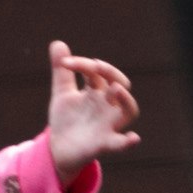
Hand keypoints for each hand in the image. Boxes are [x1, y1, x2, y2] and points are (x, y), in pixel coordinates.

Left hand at [43, 40, 140, 178]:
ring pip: (129, 110)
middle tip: (94, 65)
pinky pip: (121, 143)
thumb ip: (62, 71)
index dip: (83, 64)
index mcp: (97, 91)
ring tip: (116, 89)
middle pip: (120, 84)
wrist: (58, 149)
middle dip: (110, 72)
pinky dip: (128, 141)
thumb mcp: (62, 94)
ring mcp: (109, 124)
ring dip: (125, 99)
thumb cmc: (66, 119)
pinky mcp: (105, 144)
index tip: (64, 63)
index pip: (97, 71)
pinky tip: (134, 138)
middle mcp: (107, 105)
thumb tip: (58, 43)